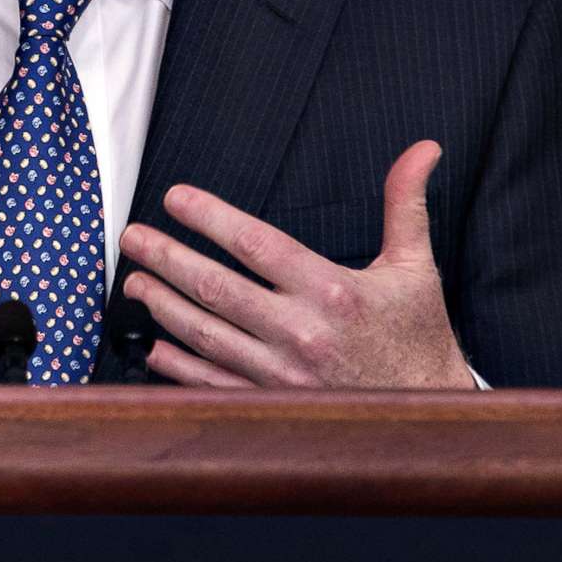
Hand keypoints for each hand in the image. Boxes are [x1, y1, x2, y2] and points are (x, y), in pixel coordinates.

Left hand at [117, 141, 471, 388]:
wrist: (429, 412)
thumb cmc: (418, 336)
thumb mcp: (415, 266)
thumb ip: (406, 204)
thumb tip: (423, 150)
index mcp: (333, 291)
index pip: (256, 244)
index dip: (210, 218)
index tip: (175, 199)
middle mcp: (302, 333)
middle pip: (217, 288)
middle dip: (167, 258)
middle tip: (132, 237)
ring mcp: (283, 375)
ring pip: (207, 335)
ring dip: (164, 306)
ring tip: (134, 282)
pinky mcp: (274, 406)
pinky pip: (215, 384)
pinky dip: (181, 367)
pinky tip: (155, 347)